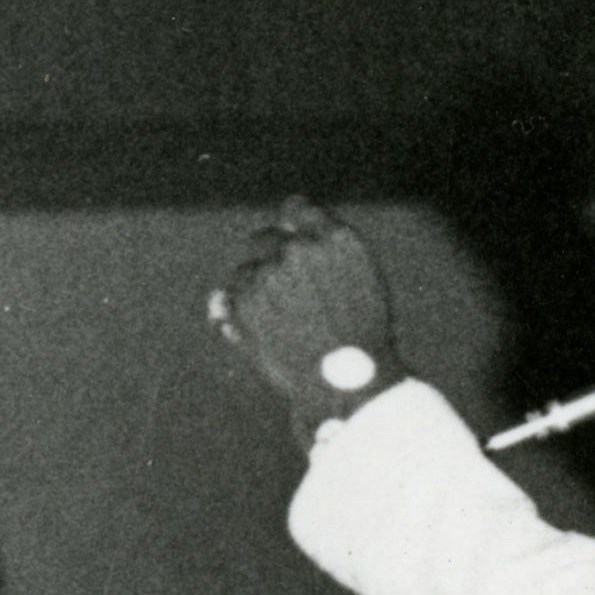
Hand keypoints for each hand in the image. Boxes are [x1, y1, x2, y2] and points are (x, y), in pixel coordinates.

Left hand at [206, 201, 398, 426]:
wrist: (349, 385)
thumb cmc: (362, 340)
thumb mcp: (362, 285)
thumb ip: (324, 254)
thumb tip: (276, 233)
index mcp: (337, 239)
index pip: (297, 209)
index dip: (291, 230)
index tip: (291, 249)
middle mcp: (302, 248)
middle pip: (266, 239)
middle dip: (270, 264)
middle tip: (285, 299)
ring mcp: (272, 272)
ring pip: (246, 270)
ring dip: (255, 293)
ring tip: (283, 327)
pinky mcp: (247, 300)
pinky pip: (231, 297)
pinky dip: (240, 314)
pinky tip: (265, 336)